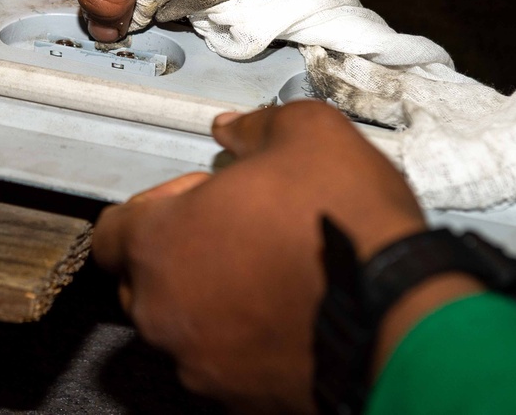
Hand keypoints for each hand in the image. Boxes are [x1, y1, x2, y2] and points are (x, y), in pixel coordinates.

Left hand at [93, 101, 433, 411]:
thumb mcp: (308, 136)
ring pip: (183, 326)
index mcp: (159, 244)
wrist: (404, 319)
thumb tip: (235, 129)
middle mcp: (164, 311)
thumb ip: (255, 127)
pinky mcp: (239, 401)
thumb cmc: (347, 230)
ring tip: (270, 275)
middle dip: (180, 254)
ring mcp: (199, 363)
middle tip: (236, 233)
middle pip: (143, 280)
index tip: (199, 198)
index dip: (156, 207)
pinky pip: (224, 365)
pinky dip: (244, 342)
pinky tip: (289, 315)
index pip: (111, 231)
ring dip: (211, 300)